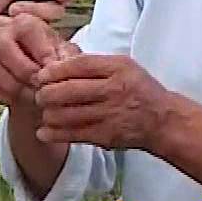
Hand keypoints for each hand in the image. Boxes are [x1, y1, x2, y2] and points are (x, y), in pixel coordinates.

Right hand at [0, 12, 80, 109]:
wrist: (42, 84)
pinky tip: (23, 100)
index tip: (52, 70)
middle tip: (41, 86)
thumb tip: (55, 65)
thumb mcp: (67, 57)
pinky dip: (6, 96)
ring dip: (14, 84)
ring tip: (34, 96)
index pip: (26, 29)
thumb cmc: (56, 64)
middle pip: (3, 46)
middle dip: (24, 70)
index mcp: (26, 23)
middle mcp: (3, 32)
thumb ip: (66, 57)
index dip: (40, 51)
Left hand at [34, 54, 180, 152]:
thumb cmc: (139, 89)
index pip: (79, 65)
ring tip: (44, 111)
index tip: (42, 75)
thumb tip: (58, 65)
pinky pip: (74, 134)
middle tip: (39, 95)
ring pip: (67, 114)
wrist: (162, 120)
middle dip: (46, 93)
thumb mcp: (124, 66)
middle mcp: (114, 90)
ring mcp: (110, 114)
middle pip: (69, 90)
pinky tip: (44, 131)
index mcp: (118, 68)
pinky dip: (54, 133)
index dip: (55, 70)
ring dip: (48, 114)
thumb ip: (95, 64)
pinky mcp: (106, 135)